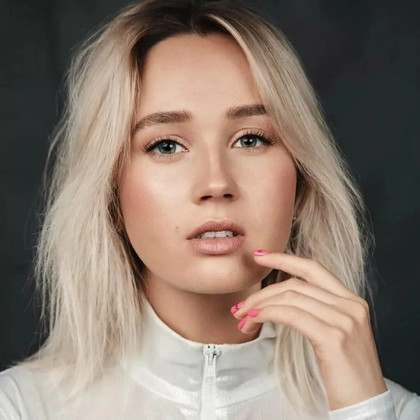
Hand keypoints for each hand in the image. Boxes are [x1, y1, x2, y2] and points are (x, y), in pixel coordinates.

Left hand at [231, 250, 387, 410]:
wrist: (366, 406)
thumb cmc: (345, 374)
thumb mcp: (335, 334)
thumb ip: (316, 312)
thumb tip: (277, 302)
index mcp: (352, 301)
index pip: (314, 268)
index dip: (284, 259)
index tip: (260, 256)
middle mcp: (351, 305)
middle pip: (296, 284)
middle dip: (262, 293)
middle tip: (241, 307)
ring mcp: (344, 320)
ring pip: (290, 297)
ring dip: (259, 306)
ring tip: (242, 318)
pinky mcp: (334, 337)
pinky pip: (291, 315)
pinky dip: (268, 314)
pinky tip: (255, 320)